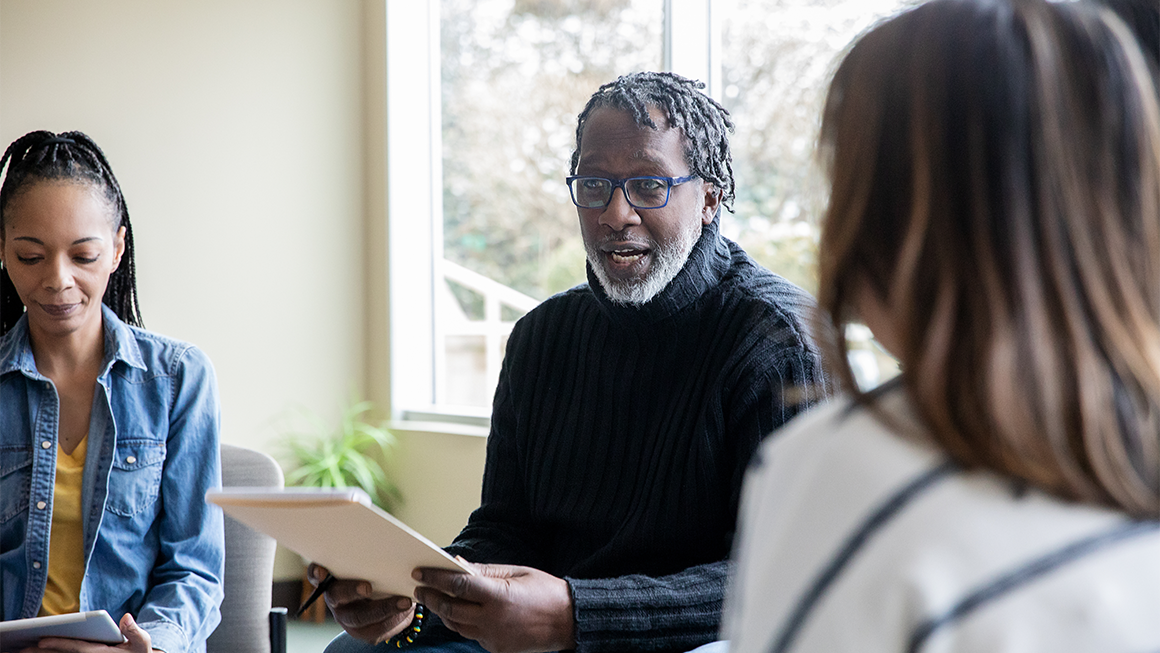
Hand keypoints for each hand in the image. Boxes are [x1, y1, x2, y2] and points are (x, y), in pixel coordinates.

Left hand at [23, 613, 157, 651]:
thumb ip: (135, 631)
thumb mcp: (142, 644)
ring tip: (27, 650)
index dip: (59, 644)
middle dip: (46, 651)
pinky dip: (55, 652)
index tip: (42, 640)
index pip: (77, 648)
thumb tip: (126, 616)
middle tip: (25, 649)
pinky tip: (42, 651)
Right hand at [307, 564, 415, 644]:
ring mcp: (347, 618)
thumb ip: (373, 558)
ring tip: (404, 602)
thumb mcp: (374, 564)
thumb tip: (390, 546)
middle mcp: (336, 600)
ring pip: (359, 617)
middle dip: (351, 591)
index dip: (316, 573)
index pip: (316, 575)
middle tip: (368, 587)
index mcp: (333, 578)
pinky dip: (394, 620)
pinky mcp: (363, 632)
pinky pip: (376, 630)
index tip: (321, 571)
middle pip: (337, 596)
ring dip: (383, 609)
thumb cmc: (379, 574)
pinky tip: (407, 610)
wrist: (392, 597)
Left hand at [413, 559, 574, 652]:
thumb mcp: (517, 572)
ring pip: (457, 626)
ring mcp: (494, 638)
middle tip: (420, 588)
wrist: (570, 621)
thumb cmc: (546, 591)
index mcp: (498, 596)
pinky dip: (464, 624)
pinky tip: (461, 613)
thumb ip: (486, 570)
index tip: (420, 573)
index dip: (435, 578)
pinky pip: (472, 635)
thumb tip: (458, 564)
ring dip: (444, 613)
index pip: (457, 585)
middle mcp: (493, 619)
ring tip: (436, 600)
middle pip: (450, 609)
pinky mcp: (497, 649)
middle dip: (432, 598)